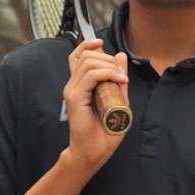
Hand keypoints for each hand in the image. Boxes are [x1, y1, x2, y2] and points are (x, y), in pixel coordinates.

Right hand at [63, 38, 128, 172]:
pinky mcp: (75, 98)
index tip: (102, 43)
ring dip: (109, 66)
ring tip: (122, 79)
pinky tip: (119, 80)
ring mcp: (73, 90)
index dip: (88, 45)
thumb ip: (117, 78)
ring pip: (89, 62)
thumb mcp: (118, 98)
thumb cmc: (104, 131)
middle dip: (108, 58)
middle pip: (86, 56)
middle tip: (122, 74)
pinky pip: (91, 76)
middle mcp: (73, 85)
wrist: (94, 151)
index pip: (78, 55)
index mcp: (80, 84)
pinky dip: (108, 74)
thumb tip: (121, 56)